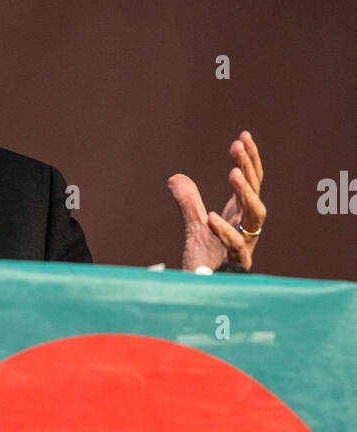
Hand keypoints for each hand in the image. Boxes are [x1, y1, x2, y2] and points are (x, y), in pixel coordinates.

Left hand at [168, 130, 265, 271]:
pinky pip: (235, 246)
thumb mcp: (194, 228)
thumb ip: (189, 203)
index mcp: (240, 216)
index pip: (250, 182)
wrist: (201, 294)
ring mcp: (244, 246)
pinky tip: (211, 217)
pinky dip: (224, 231)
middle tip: (237, 145)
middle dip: (248, 168)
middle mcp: (247, 228)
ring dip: (245, 194)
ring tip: (232, 173)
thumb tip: (175, 178)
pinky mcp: (236, 265)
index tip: (243, 136)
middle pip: (255, 192)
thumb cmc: (204, 263)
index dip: (249, 160)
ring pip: (255, 216)